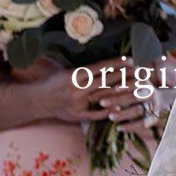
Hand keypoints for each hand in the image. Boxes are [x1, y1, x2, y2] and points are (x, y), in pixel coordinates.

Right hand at [26, 56, 152, 129]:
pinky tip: (119, 107)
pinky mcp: (76, 116)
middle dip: (123, 75)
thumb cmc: (54, 82)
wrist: (36, 101)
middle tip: (139, 70)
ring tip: (134, 85)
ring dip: (119, 91)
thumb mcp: (68, 71)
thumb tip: (110, 63)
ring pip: (103, 96)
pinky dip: (107, 111)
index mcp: (75, 75)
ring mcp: (77, 104)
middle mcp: (76, 89)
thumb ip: (87, 69)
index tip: (130, 59)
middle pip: (105, 81)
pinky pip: (94, 114)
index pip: (100, 68)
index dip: (116, 63)